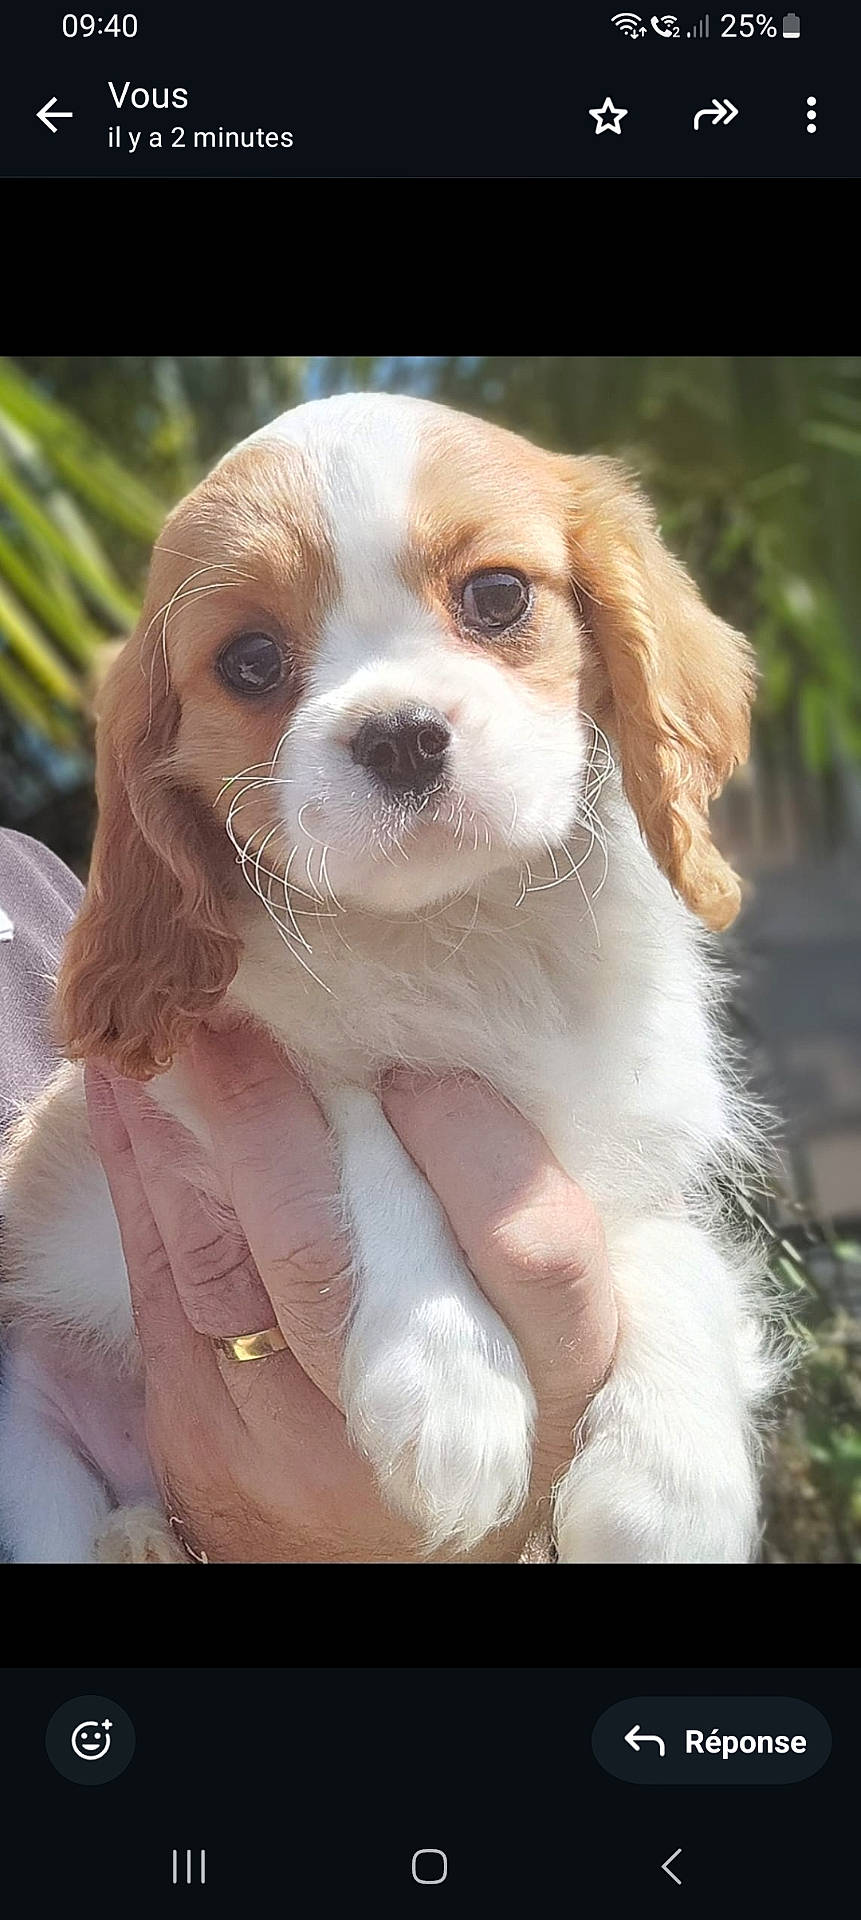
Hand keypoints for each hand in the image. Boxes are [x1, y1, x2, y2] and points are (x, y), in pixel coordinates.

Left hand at [85, 1028, 616, 1561]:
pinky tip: (133, 1099)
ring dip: (182, 1135)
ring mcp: (295, 1437)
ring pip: (219, 1265)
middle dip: (270, 1130)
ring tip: (172, 1031)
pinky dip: (141, 1177)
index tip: (420, 1069)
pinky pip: (158, 1282)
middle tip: (238, 1022)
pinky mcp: (203, 1433)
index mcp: (553, 1375)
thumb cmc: (500, 1404)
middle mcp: (422, 1421)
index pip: (533, 1256)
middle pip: (330, 1268)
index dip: (473, 1150)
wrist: (386, 1560)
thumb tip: (443, 1050)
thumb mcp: (557, 1328)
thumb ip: (533, 1210)